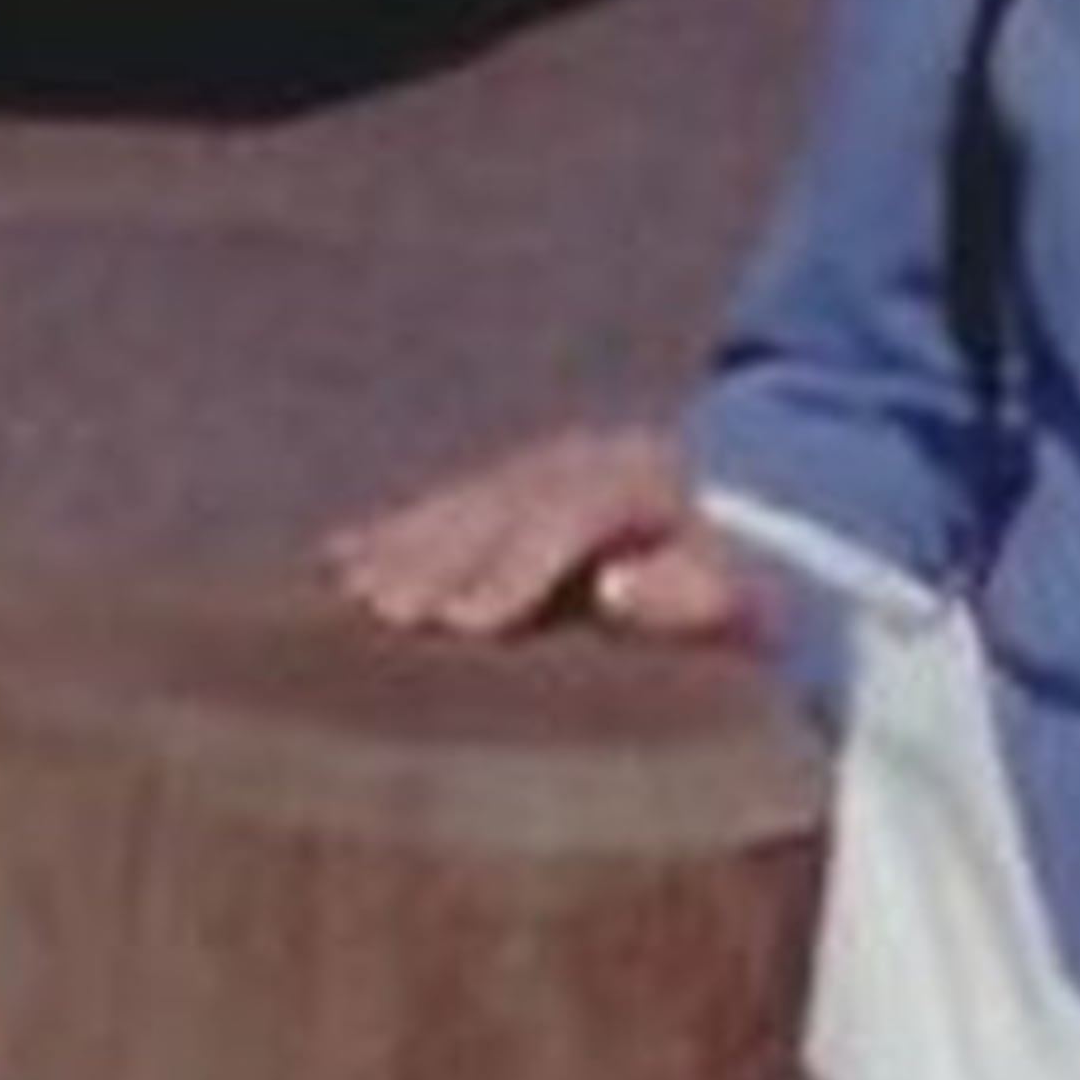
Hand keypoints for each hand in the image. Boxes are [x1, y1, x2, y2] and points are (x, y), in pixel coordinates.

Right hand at [327, 418, 755, 646]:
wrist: (746, 522)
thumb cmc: (737, 586)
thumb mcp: (744, 596)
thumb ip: (692, 594)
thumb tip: (619, 590)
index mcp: (645, 481)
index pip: (570, 513)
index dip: (514, 566)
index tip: (464, 620)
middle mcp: (584, 459)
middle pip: (499, 503)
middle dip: (439, 556)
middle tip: (384, 611)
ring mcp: (540, 466)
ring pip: (460, 501)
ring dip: (401, 546)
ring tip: (349, 593)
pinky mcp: (508, 485)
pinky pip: (440, 505)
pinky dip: (386, 534)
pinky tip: (333, 562)